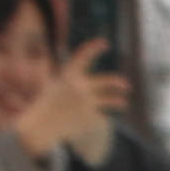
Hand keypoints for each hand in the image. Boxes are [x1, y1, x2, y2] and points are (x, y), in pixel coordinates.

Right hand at [17, 47, 130, 161]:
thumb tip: (81, 71)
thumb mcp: (54, 85)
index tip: (105, 43)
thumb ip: (70, 78)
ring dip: (119, 102)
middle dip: (118, 83)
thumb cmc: (46, 103)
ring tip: (124, 102)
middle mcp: (80, 87)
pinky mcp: (91, 117)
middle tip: (127, 85)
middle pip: (107, 82)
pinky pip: (101, 115)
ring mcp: (87, 102)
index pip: (84, 56)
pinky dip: (97, 116)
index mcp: (68, 75)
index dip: (95, 48)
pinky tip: (93, 119)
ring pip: (111, 101)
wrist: (42, 126)